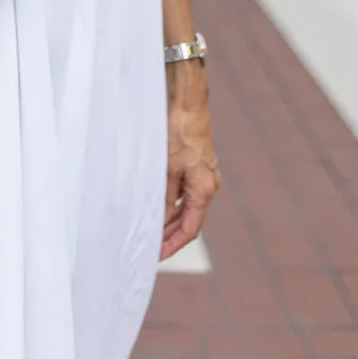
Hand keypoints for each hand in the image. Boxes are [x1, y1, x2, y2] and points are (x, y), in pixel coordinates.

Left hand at [160, 84, 219, 261]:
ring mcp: (203, 175)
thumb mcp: (167, 168)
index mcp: (204, 190)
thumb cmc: (179, 132)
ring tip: (150, 231)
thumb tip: (157, 220)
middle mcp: (208, 185)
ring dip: (168, 219)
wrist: (188, 102)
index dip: (173, 244)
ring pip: (185, 205)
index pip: (190, 229)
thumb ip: (163, 197)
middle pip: (188, 219)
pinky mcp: (196, 165)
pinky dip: (170, 201)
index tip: (158, 255)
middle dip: (169, 235)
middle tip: (150, 247)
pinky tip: (155, 205)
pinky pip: (183, 191)